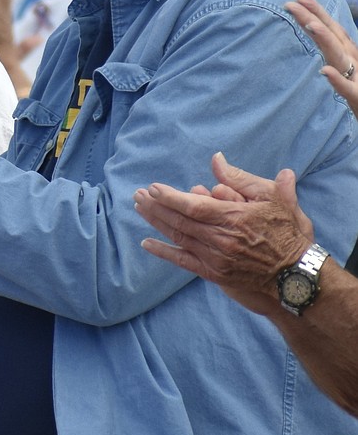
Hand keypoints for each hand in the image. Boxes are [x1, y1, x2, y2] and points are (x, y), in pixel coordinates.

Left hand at [133, 153, 313, 313]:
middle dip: (156, 206)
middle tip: (138, 195)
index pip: (193, 206)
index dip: (170, 197)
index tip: (153, 187)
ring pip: (179, 237)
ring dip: (156, 222)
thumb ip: (240, 178)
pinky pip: (183, 261)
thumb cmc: (288, 232)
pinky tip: (147, 243)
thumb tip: (216, 159)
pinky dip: (163, 252)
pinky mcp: (214, 274)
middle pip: (179, 221)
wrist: (297, 276)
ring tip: (140, 209)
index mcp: (233, 217)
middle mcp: (220, 239)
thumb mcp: (272, 198)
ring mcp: (215, 258)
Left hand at [286, 0, 357, 116]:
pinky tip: (324, 71)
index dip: (317, 14)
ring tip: (310, 25)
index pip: (332, 31)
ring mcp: (357, 79)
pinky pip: (349, 90)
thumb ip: (334, 59)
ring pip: (340, 57)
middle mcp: (353, 63)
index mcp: (350, 57)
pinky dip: (338, 80)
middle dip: (314, 18)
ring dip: (326, 40)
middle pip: (333, 37)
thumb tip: (315, 51)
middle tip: (293, 2)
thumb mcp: (347, 75)